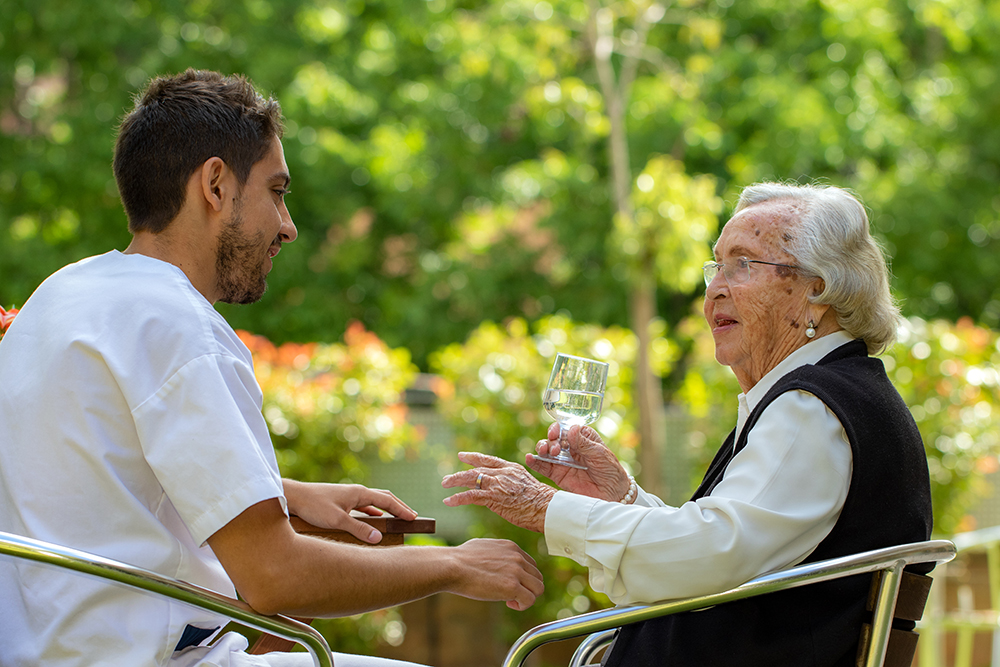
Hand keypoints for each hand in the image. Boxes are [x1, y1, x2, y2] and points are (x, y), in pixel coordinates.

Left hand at [283, 479, 416, 543]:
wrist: (293, 496)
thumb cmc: (314, 506)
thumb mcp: (337, 520)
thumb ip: (358, 529)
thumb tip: (378, 538)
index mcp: (359, 493)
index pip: (387, 501)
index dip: (402, 510)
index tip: (414, 518)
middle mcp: (356, 492)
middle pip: (384, 498)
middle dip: (399, 507)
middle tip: (411, 517)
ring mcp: (349, 496)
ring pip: (374, 501)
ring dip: (387, 509)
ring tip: (397, 517)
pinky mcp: (341, 501)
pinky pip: (364, 506)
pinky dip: (374, 512)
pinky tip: (374, 519)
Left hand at [441, 452, 555, 532]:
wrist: (546, 507)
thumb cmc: (540, 501)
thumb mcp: (525, 485)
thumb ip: (512, 484)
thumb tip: (502, 490)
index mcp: (511, 468)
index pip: (488, 460)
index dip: (473, 457)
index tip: (462, 455)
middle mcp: (502, 473)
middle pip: (476, 469)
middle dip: (460, 473)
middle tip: (447, 478)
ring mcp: (497, 484)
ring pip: (470, 478)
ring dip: (455, 481)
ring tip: (445, 485)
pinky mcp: (493, 497)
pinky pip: (470, 496)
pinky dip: (457, 498)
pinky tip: (449, 501)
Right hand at [447, 538, 544, 610]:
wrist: (451, 566)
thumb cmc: (461, 559)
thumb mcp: (484, 547)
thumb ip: (497, 553)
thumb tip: (496, 561)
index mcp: (511, 547)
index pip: (530, 565)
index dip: (523, 578)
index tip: (508, 584)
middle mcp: (517, 557)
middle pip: (537, 577)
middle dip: (526, 588)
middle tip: (511, 595)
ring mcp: (516, 571)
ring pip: (538, 588)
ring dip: (527, 597)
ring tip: (511, 601)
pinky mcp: (512, 586)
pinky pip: (530, 600)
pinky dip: (522, 605)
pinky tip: (509, 604)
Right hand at [527, 424, 630, 501]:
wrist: (612, 494)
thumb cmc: (610, 470)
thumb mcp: (600, 454)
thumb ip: (584, 443)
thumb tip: (571, 429)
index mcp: (582, 438)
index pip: (566, 428)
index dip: (558, 429)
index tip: (556, 433)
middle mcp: (571, 447)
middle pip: (554, 439)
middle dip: (551, 441)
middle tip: (555, 449)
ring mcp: (563, 461)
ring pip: (546, 451)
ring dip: (542, 448)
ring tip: (544, 452)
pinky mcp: (558, 475)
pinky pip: (543, 467)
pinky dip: (535, 462)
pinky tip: (529, 458)